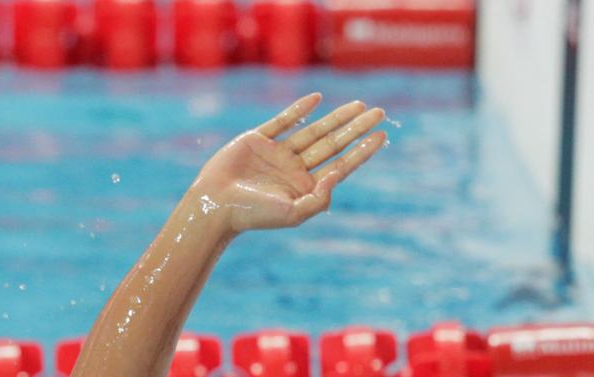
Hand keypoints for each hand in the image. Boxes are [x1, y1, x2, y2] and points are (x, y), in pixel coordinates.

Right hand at [193, 93, 386, 231]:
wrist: (214, 204)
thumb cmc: (253, 214)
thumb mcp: (294, 214)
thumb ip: (320, 198)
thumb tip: (339, 174)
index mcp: (305, 187)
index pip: (340, 165)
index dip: (362, 151)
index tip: (382, 136)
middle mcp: (295, 169)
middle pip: (333, 144)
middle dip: (356, 128)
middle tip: (380, 113)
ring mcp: (277, 153)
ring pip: (314, 130)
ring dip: (336, 117)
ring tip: (360, 105)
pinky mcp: (258, 139)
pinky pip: (283, 121)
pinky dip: (299, 109)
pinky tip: (316, 99)